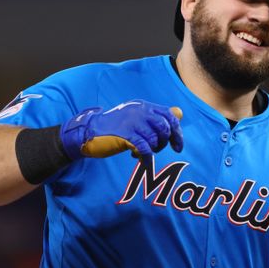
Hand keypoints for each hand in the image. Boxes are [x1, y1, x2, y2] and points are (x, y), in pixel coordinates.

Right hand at [60, 100, 183, 159]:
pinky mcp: (125, 135)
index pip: (169, 116)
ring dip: (152, 151)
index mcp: (144, 106)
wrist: (89, 131)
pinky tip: (142, 161)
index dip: (177, 132)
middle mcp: (140, 111)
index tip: (178, 146)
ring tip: (142, 152)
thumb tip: (179, 113)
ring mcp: (132, 122)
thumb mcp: (136, 118)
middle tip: (157, 150)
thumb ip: (156, 116)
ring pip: (155, 140)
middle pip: (165, 128)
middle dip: (165, 143)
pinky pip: (144, 149)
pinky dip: (146, 158)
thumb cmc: (115, 127)